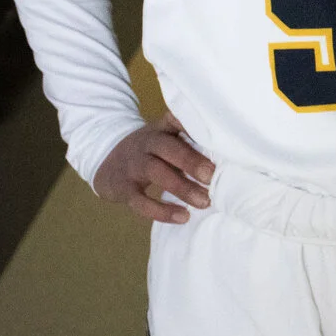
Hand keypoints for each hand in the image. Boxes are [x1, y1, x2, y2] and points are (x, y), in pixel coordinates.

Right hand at [92, 114, 214, 223]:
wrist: (106, 162)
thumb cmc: (151, 152)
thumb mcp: (166, 140)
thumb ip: (191, 144)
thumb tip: (230, 159)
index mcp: (161, 129)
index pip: (176, 120)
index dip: (192, 124)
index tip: (216, 135)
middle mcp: (146, 143)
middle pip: (167, 147)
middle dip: (191, 161)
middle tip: (212, 177)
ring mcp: (132, 165)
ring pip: (156, 172)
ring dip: (182, 187)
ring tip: (205, 201)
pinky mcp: (123, 188)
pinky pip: (140, 200)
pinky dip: (161, 211)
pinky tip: (183, 216)